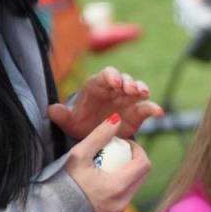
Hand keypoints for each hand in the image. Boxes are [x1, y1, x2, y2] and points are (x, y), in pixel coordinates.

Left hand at [47, 66, 163, 139]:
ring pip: (138, 89)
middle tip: (130, 89)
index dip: (111, 76)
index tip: (114, 82)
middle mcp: (115, 89)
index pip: (106, 75)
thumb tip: (51, 109)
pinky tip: (159, 112)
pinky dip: (154, 108)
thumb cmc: (81, 123)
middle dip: (129, 82)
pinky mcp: (138, 112)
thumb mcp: (69, 121)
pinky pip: (147, 108)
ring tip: (143, 94)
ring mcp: (128, 99)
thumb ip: (62, 115)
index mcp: (98, 85)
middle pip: (125, 79)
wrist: (94, 135)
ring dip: (141, 89)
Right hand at [64, 116, 150, 211]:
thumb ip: (100, 135)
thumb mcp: (79, 154)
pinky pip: (124, 198)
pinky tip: (102, 180)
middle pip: (141, 176)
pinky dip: (119, 186)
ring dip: (126, 173)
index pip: (143, 164)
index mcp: (118, 187)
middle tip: (114, 152)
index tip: (123, 143)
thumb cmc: (61, 182)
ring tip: (107, 165)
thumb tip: (116, 119)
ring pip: (134, 187)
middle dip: (131, 160)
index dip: (137, 149)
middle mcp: (122, 203)